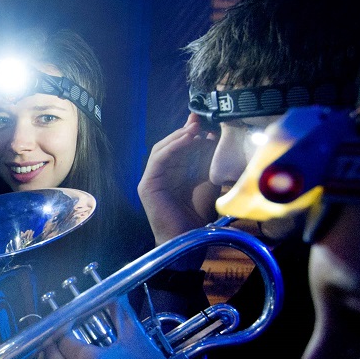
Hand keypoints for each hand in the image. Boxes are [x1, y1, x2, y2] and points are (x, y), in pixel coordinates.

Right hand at [137, 113, 220, 245]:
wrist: (188, 238)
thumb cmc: (197, 215)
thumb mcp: (207, 181)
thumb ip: (207, 161)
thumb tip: (212, 137)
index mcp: (172, 174)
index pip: (179, 148)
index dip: (189, 133)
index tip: (204, 120)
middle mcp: (159, 175)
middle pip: (169, 146)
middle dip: (184, 131)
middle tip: (200, 120)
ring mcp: (151, 180)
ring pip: (161, 149)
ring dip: (178, 137)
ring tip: (195, 128)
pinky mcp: (147, 185)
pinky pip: (158, 160)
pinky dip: (172, 147)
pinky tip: (187, 139)